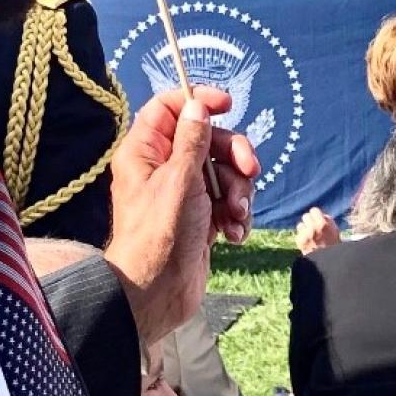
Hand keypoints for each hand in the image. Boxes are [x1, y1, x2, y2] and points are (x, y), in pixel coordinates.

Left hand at [104, 86, 259, 343]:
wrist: (157, 293)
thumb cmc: (159, 235)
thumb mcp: (179, 180)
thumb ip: (192, 140)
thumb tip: (197, 106)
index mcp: (146, 152)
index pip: (169, 108)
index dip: (198, 101)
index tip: (227, 104)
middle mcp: (164, 168)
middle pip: (208, 139)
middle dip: (234, 155)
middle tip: (249, 170)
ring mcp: (185, 194)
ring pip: (224, 172)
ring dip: (239, 191)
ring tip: (236, 214)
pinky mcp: (201, 217)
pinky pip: (228, 201)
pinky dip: (236, 214)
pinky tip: (234, 233)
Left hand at [295, 208, 340, 254]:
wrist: (326, 260)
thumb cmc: (332, 243)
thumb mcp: (334, 229)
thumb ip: (327, 219)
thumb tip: (319, 214)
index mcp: (322, 223)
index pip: (313, 210)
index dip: (316, 215)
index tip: (318, 219)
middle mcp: (312, 227)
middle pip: (305, 216)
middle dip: (309, 221)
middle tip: (313, 227)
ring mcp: (304, 235)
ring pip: (300, 225)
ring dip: (304, 229)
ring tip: (310, 236)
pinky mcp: (299, 241)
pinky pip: (298, 234)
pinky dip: (302, 237)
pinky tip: (307, 242)